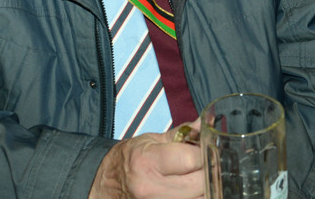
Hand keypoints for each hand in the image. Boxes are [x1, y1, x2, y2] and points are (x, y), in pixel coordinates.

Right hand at [90, 120, 204, 198]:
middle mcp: (151, 188)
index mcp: (148, 162)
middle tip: (208, 164)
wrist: (105, 185)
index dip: (205, 153)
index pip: (190, 159)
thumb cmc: (129, 160)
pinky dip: (197, 197)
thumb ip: (183, 133)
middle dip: (209, 171)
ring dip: (206, 188)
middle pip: (199, 183)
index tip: (208, 150)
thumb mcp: (151, 140)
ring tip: (199, 177)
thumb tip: (206, 124)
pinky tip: (192, 190)